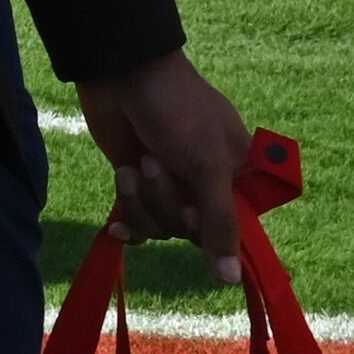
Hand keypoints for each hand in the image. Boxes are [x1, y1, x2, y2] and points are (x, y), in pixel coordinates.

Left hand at [77, 48, 251, 284]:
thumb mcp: (207, 163)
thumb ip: (220, 222)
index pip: (237, 229)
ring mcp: (170, 185)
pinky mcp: (138, 184)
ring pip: (162, 227)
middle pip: (192, 232)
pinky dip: (128, 219)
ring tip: (134, 165)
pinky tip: (116, 225)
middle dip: (167, 203)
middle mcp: (206, 185)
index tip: (194, 210)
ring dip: (142, 200)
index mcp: (237, 175)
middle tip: (155, 163)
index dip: (212, 231)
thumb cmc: (176, 110)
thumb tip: (231, 279)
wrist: (121, 74)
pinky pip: (138, 223)